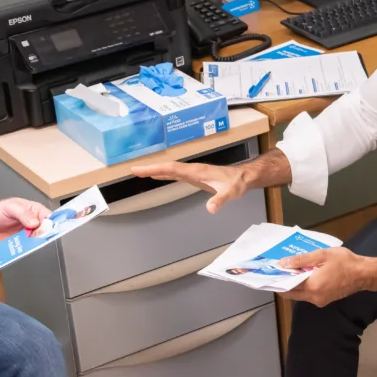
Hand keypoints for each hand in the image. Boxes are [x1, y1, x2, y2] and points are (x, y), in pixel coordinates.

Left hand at [0, 198, 50, 244]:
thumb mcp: (10, 207)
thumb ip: (23, 213)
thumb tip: (35, 222)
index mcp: (35, 211)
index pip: (49, 216)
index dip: (52, 222)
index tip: (50, 228)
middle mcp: (35, 224)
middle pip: (46, 231)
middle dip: (44, 235)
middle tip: (37, 236)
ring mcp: (29, 236)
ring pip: (38, 242)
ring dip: (35, 244)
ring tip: (28, 243)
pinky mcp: (22, 245)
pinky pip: (27, 249)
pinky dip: (26, 251)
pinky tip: (23, 249)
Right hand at [130, 161, 247, 213]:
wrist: (243, 177)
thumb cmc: (236, 183)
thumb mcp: (230, 193)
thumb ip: (220, 200)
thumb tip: (210, 209)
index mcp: (196, 171)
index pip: (172, 168)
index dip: (156, 168)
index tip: (141, 170)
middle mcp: (192, 170)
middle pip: (167, 167)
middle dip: (150, 168)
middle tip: (133, 169)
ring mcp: (192, 172)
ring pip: (169, 169)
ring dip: (155, 170)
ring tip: (139, 172)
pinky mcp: (194, 177)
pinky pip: (174, 173)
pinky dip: (163, 174)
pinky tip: (157, 176)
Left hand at [280, 248, 372, 306]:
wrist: (364, 273)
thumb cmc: (344, 262)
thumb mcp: (322, 255)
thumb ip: (301, 259)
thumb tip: (283, 263)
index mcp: (312, 287)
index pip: (287, 287)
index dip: (278, 279)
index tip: (271, 271)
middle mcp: (314, 297)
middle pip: (292, 293)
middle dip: (283, 282)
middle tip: (278, 270)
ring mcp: (320, 301)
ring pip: (300, 294)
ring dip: (294, 283)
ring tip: (290, 269)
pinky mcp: (325, 300)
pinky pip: (308, 294)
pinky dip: (303, 285)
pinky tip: (303, 273)